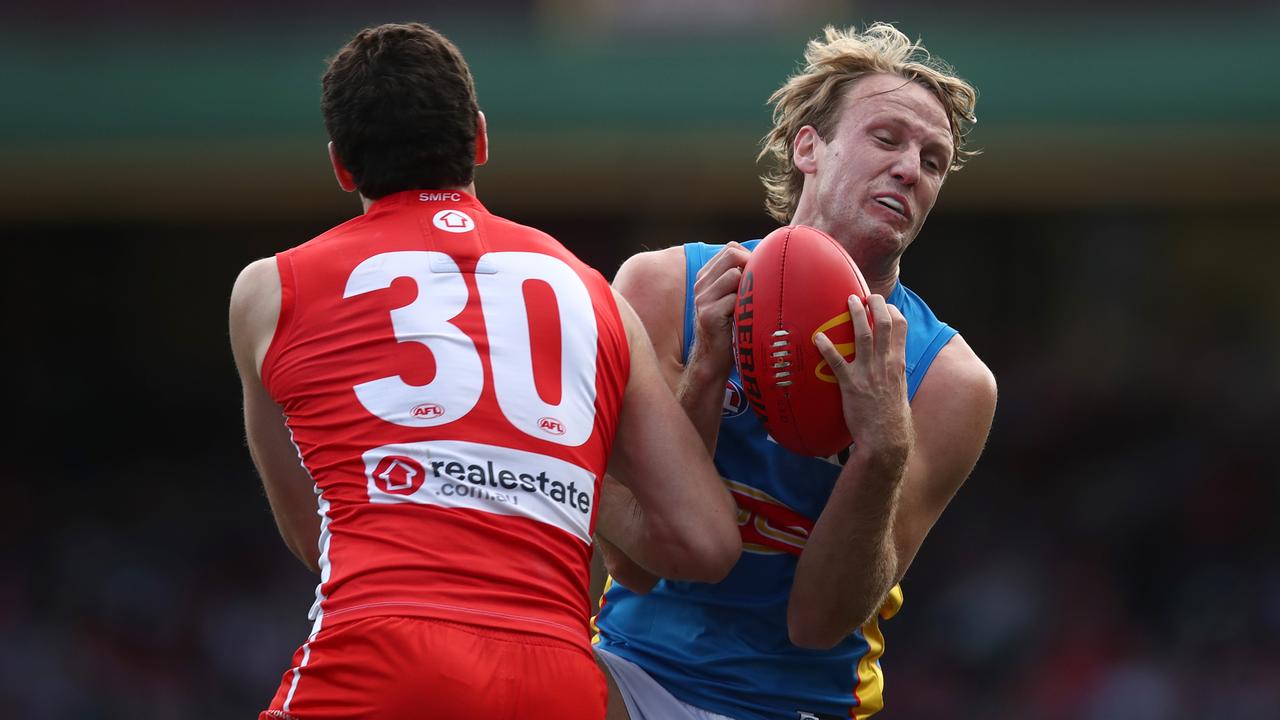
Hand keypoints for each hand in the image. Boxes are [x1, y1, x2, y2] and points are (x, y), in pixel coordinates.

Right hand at [688, 242, 751, 378]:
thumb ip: (740, 279)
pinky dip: (746, 308)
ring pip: (734, 275)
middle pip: (731, 255)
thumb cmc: (730, 328)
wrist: (713, 359)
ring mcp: (702, 299)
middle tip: (761, 286)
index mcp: (705, 277)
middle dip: (752, 265)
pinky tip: (747, 319)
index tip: (760, 274)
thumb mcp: (731, 299)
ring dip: (749, 289)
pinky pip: (735, 298)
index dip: (749, 256)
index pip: (731, 249)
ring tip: (752, 305)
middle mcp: (700, 285)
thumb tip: (770, 259)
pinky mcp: (709, 315)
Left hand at [813, 294, 913, 471]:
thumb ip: (892, 374)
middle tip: (866, 294)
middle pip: (883, 324)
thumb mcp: (898, 391)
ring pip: (863, 335)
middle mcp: (885, 364)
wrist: (886, 439)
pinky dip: (827, 348)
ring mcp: (868, 373)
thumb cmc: (891, 419)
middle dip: (876, 304)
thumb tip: (887, 367)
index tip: (883, 305)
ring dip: (855, 315)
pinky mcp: (851, 385)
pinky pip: (837, 362)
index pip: (900, 328)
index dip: (892, 311)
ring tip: (848, 301)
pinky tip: (817, 338)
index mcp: (897, 364)